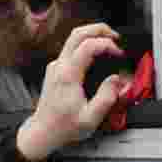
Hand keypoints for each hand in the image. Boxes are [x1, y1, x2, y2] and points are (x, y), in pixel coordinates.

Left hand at [17, 23, 130, 160]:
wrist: (42, 131)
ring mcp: (56, 66)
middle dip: (99, 30)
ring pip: (73, 38)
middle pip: (78, 34)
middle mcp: (59, 66)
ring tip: (109, 43)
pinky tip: (97, 55)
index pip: (88, 46)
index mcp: (68, 75)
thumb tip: (116, 80)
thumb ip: (107, 97)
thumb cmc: (63, 127)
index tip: (118, 53)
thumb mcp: (90, 118)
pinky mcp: (56, 69)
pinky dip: (86, 45)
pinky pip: (71, 49)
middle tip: (115, 37)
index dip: (107, 45)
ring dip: (92, 35)